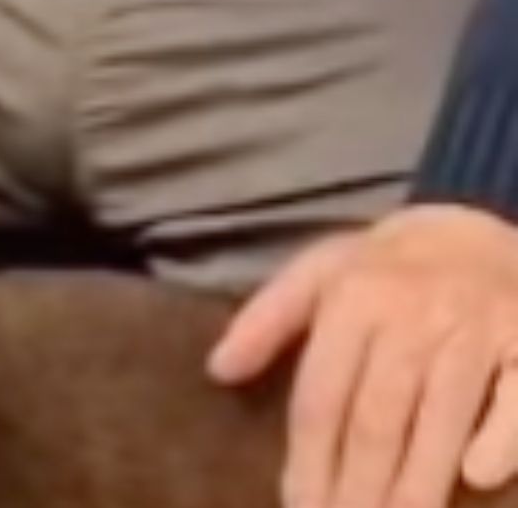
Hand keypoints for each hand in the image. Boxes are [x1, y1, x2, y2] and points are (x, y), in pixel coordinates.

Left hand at [209, 204, 517, 507]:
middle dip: (359, 487)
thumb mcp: (320, 271)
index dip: (309, 458)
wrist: (478, 224)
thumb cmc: (389, 265)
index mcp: (353, 298)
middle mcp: (412, 315)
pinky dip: (500, 440)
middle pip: (378, 418)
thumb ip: (268, 320)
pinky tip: (478, 478)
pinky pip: (517, 401)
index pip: (323, 395)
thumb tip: (218, 371)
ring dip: (418, 484)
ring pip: (440, 419)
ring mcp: (476, 331)